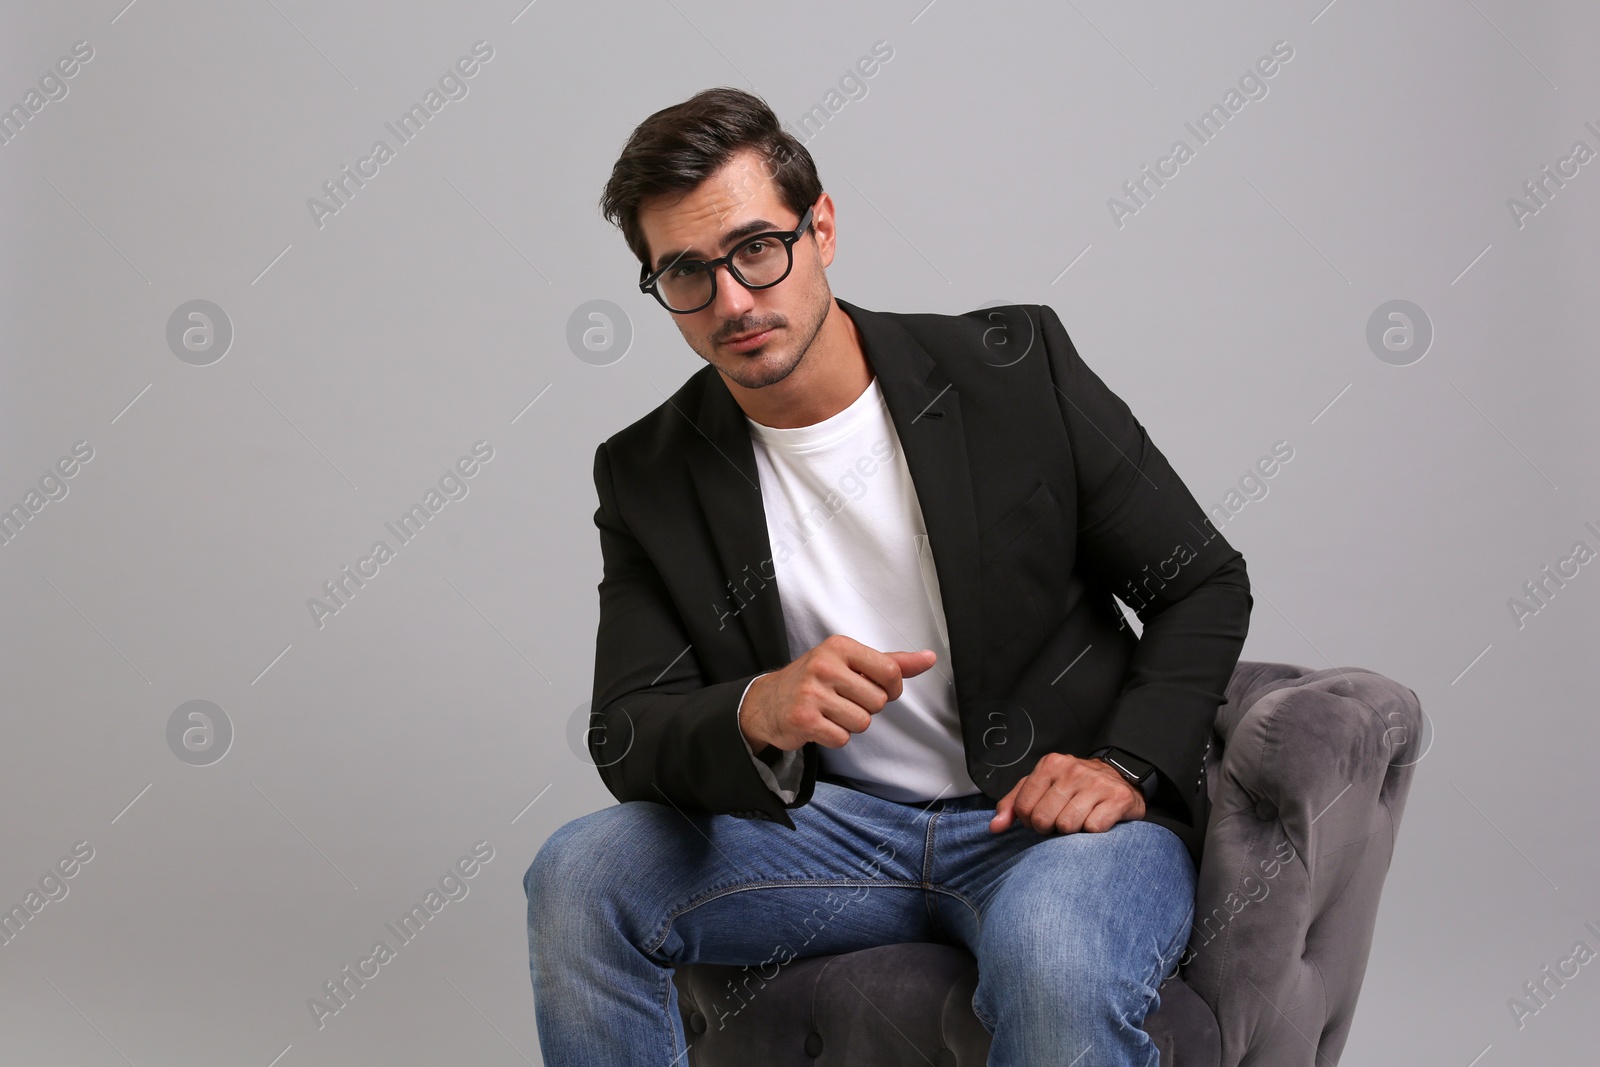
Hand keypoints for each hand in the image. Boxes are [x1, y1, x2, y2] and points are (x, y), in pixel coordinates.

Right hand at [739, 635, 937, 751]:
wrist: (767, 702)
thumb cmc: (816, 680)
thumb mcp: (850, 663)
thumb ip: (891, 662)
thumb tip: (929, 658)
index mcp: (840, 647)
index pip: (890, 671)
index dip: (892, 688)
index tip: (879, 689)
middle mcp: (824, 665)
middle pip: (878, 701)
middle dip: (867, 707)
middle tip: (844, 700)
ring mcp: (812, 692)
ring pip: (862, 722)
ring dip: (851, 723)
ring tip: (831, 712)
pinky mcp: (804, 719)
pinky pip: (842, 738)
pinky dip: (835, 736)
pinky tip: (820, 724)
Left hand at [989, 753, 1145, 834]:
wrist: (1119, 778)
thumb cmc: (1073, 786)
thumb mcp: (1040, 786)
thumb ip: (1013, 804)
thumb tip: (996, 826)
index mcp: (1050, 764)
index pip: (1023, 807)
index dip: (1029, 821)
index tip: (1040, 817)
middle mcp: (1072, 770)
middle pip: (1043, 819)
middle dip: (1049, 827)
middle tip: (1060, 820)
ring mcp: (1096, 784)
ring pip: (1067, 826)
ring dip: (1071, 831)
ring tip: (1078, 819)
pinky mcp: (1117, 799)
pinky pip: (1093, 829)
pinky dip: (1092, 832)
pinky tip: (1096, 818)